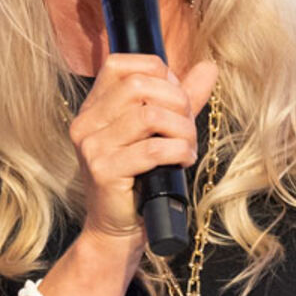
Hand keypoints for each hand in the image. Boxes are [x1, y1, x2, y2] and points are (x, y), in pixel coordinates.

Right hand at [70, 53, 218, 247]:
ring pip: (150, 116)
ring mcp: (92, 146)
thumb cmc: (141, 181)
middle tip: (187, 127)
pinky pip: (152, 149)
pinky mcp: (103, 170)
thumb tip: (209, 66)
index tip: (177, 101)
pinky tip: (183, 161)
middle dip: (176, 102)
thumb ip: (181, 99)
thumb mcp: (161, 132)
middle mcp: (86, 122)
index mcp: (94, 107)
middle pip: (139, 85)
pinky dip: (178, 152)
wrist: (117, 230)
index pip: (122, 64)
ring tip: (187, 147)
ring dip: (182, 130)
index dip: (160, 75)